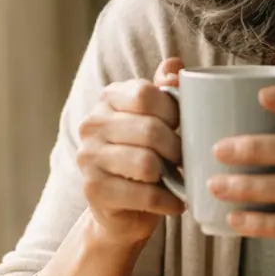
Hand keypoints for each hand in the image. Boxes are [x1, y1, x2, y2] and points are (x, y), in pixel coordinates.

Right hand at [75, 58, 186, 248]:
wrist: (121, 209)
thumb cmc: (145, 157)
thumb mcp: (156, 120)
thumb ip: (164, 91)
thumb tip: (174, 66)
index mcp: (108, 98)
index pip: (145, 94)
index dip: (174, 111)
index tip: (183, 127)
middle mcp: (91, 124)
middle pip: (149, 130)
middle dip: (177, 148)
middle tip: (186, 160)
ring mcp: (87, 158)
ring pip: (146, 163)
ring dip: (173, 175)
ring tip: (179, 179)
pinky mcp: (93, 190)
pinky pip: (144, 194)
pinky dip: (168, 201)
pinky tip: (176, 203)